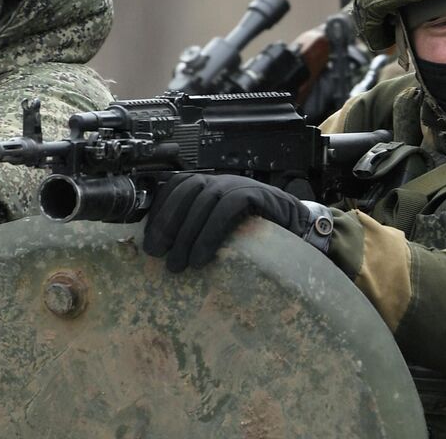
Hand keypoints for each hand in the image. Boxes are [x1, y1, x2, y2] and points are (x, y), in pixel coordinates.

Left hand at [141, 173, 310, 272]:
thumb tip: (163, 247)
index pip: (175, 186)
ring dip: (186, 236)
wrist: (297, 229)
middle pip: (185, 192)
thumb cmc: (255, 233)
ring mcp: (238, 184)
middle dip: (166, 223)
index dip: (159, 210)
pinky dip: (209, 235)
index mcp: (209, 185)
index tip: (148, 237)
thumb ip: (197, 228)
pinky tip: (201, 259)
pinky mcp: (255, 194)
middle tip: (156, 254)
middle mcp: (221, 180)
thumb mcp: (219, 228)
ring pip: (203, 202)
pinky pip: (225, 210)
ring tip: (178, 265)